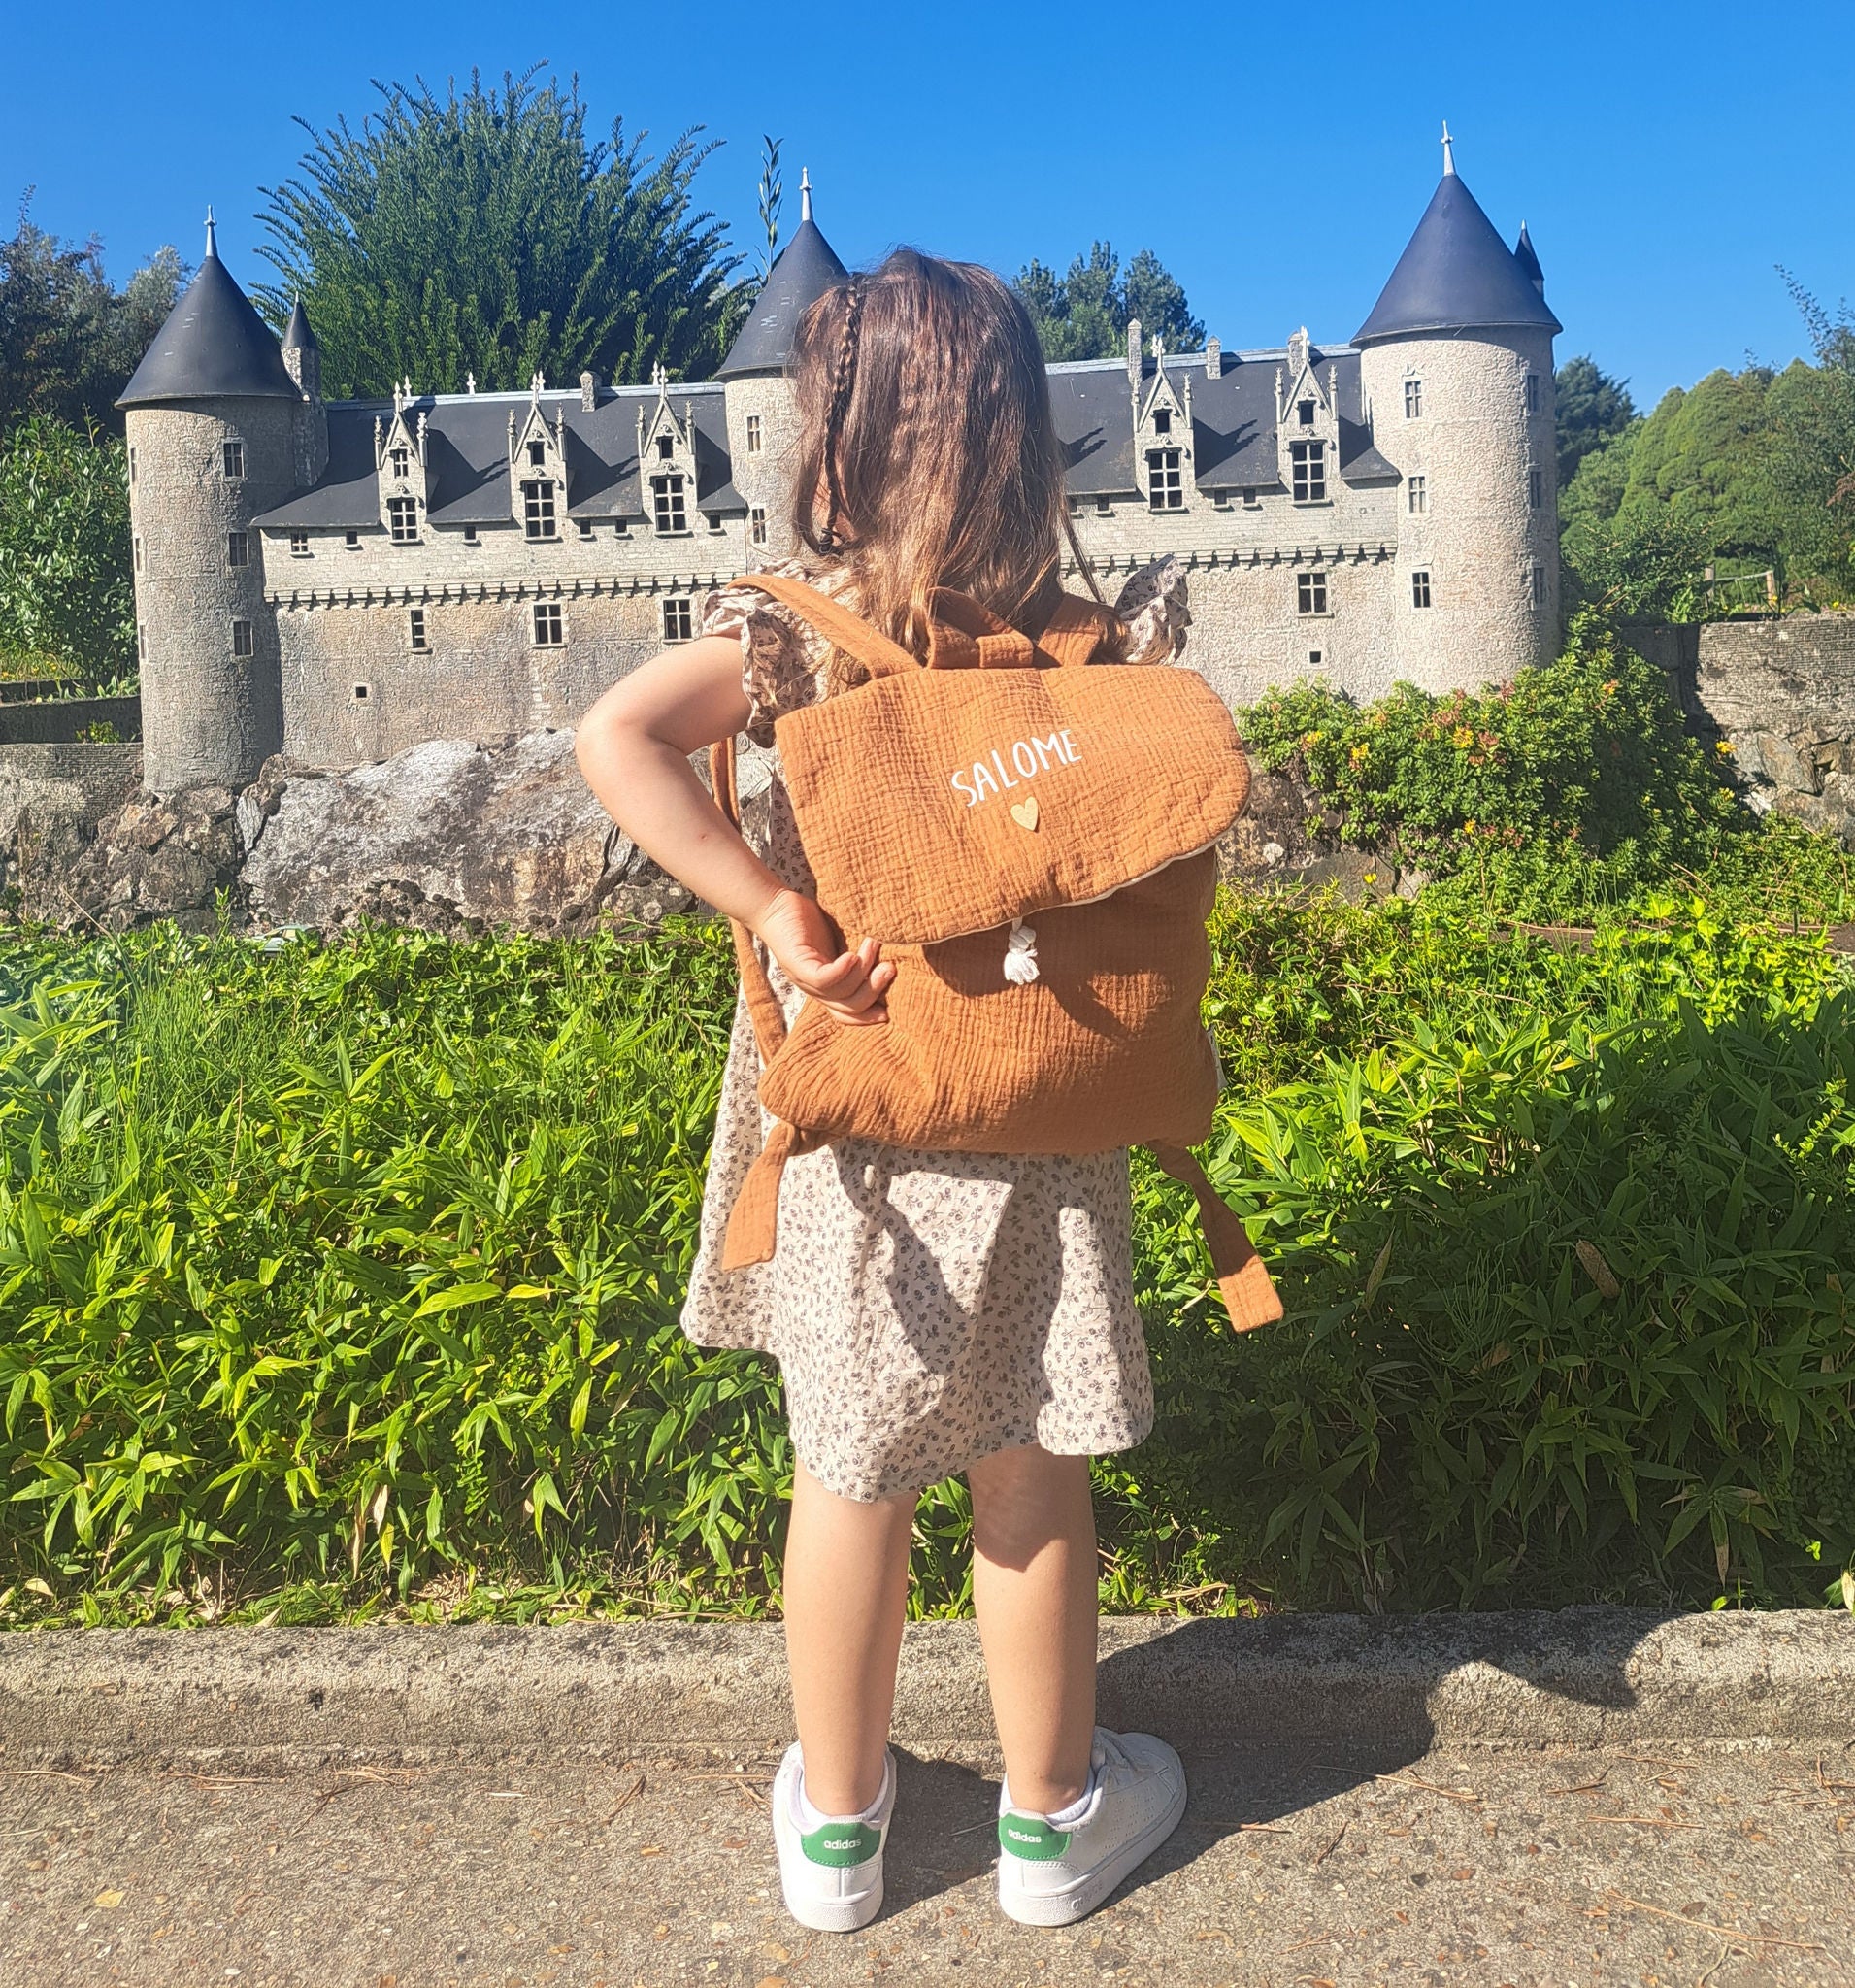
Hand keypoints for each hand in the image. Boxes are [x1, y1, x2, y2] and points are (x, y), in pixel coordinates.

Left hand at [753, 888, 894, 1024]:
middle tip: (890, 968)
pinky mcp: (797, 964)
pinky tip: (852, 955)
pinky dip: (842, 971)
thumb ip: (856, 955)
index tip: (889, 1009)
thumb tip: (889, 958)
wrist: (772, 905)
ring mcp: (804, 979)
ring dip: (863, 971)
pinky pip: (823, 978)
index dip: (868, 1017)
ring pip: (840, 993)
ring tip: (873, 945)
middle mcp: (814, 989)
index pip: (846, 1014)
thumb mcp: (836, 942)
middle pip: (849, 1007)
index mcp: (826, 987)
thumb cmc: (807, 921)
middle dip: (873, 991)